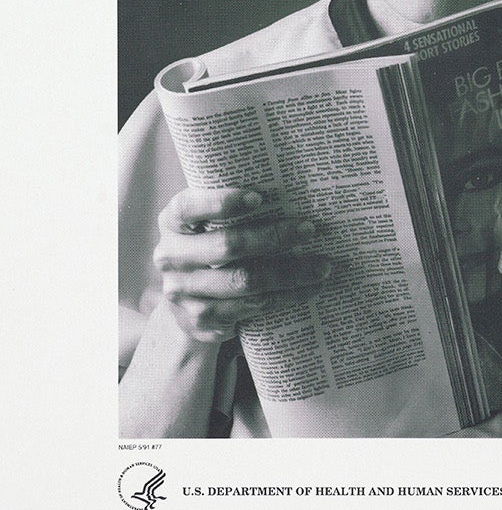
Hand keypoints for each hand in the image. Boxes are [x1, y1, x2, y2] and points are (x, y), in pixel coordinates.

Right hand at [153, 187, 332, 343]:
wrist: (189, 298)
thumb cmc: (211, 242)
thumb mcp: (209, 221)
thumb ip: (233, 207)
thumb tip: (293, 189)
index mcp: (173, 222)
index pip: (189, 207)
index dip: (222, 201)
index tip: (259, 197)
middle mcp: (171, 256)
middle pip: (227, 246)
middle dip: (273, 237)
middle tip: (310, 229)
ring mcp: (183, 293)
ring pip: (244, 282)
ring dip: (289, 274)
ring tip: (322, 266)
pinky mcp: (200, 321)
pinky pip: (250, 309)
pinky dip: (284, 298)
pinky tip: (307, 290)